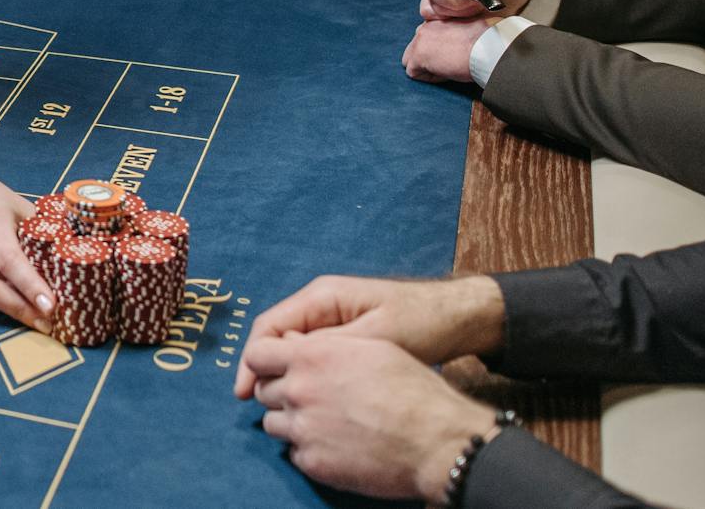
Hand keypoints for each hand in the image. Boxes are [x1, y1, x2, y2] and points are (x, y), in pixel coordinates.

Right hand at [0, 144, 55, 331]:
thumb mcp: (16, 203)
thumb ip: (37, 229)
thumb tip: (69, 253)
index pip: (11, 260)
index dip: (31, 286)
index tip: (51, 306)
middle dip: (19, 310)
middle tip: (47, 324)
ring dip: (10, 308)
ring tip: (37, 318)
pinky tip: (10, 298)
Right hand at [234, 274, 504, 397]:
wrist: (458, 317)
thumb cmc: (421, 322)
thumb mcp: (376, 337)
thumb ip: (332, 347)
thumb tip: (293, 361)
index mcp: (323, 297)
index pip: (271, 326)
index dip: (253, 359)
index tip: (246, 392)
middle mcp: (321, 304)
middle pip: (276, 338)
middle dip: (263, 369)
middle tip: (258, 406)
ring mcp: (333, 319)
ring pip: (293, 349)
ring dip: (282, 374)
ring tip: (276, 407)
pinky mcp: (345, 335)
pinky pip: (313, 355)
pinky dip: (303, 375)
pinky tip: (305, 397)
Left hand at [247, 333, 498, 501]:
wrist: (436, 441)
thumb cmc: (413, 389)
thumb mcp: (372, 346)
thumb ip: (326, 342)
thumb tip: (294, 342)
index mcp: (311, 355)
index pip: (257, 353)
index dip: (264, 360)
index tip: (275, 366)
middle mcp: (300, 390)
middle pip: (264, 390)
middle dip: (280, 390)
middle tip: (307, 395)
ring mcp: (303, 429)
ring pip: (273, 423)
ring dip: (291, 420)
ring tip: (322, 421)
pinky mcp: (313, 462)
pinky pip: (294, 452)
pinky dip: (307, 447)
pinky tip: (334, 443)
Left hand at [401, 17, 492, 84]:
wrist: (488, 47)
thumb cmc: (488, 39)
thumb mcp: (472, 28)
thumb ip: (458, 31)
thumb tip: (462, 42)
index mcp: (438, 19)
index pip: (428, 37)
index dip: (440, 50)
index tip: (456, 53)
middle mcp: (424, 27)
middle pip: (416, 48)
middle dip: (430, 58)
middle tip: (452, 61)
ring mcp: (419, 41)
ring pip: (412, 61)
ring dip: (428, 68)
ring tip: (450, 67)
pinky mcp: (417, 57)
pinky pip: (415, 73)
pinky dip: (430, 78)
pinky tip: (447, 73)